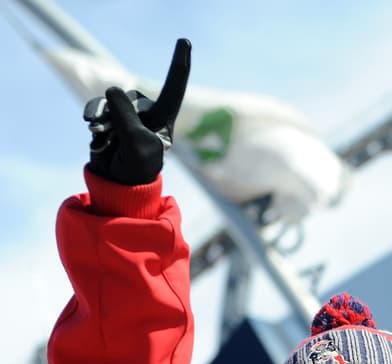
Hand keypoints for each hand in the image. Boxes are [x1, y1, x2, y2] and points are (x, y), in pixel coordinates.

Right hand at [84, 38, 190, 184]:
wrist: (117, 183)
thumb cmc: (136, 168)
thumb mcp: (135, 144)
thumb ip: (126, 116)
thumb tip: (113, 89)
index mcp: (164, 118)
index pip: (173, 88)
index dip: (179, 65)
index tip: (185, 41)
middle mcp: (146, 112)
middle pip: (129, 95)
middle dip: (119, 114)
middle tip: (123, 140)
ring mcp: (126, 114)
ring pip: (109, 101)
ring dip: (104, 121)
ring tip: (112, 142)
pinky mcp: (108, 118)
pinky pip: (96, 110)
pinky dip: (94, 123)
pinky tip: (100, 138)